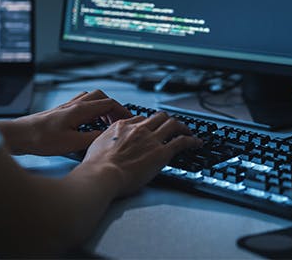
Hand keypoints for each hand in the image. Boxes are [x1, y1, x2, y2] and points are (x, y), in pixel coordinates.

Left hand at [0, 90, 131, 155]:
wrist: (19, 136)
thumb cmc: (40, 139)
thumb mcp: (72, 143)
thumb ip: (93, 138)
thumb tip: (108, 136)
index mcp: (80, 110)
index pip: (109, 103)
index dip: (122, 111)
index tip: (129, 120)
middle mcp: (74, 104)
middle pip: (101, 96)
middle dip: (113, 107)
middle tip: (118, 121)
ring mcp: (66, 107)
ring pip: (90, 98)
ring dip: (101, 107)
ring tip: (105, 121)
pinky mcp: (59, 112)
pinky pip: (80, 104)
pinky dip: (90, 110)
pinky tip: (87, 122)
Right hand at [82, 112, 201, 196]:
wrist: (102, 174)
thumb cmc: (95, 167)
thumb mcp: (96, 146)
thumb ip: (106, 142)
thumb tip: (107, 146)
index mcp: (122, 126)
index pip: (140, 119)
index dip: (148, 123)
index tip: (151, 127)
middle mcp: (139, 129)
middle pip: (158, 117)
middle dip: (167, 120)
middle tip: (172, 126)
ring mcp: (151, 139)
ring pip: (172, 124)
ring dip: (182, 126)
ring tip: (188, 131)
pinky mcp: (161, 152)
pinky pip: (181, 141)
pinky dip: (191, 140)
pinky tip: (196, 143)